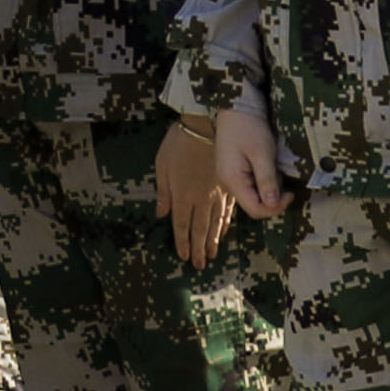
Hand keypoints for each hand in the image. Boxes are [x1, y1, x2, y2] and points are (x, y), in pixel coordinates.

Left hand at [153, 119, 235, 271]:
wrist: (207, 125)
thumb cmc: (179, 143)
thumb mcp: (162, 165)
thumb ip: (163, 192)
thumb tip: (161, 214)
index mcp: (182, 194)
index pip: (182, 225)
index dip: (183, 242)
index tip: (185, 257)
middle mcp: (201, 198)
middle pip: (200, 229)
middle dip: (199, 248)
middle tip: (200, 265)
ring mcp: (217, 193)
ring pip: (216, 222)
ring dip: (214, 240)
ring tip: (213, 255)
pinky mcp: (228, 185)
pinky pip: (228, 209)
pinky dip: (226, 223)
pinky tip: (225, 231)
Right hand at [214, 101, 283, 225]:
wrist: (235, 107)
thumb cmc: (249, 128)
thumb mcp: (262, 154)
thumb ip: (267, 181)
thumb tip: (273, 205)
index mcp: (233, 179)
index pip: (254, 209)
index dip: (275, 208)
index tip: (291, 194)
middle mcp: (228, 182)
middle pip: (252, 204)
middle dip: (273, 199)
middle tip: (287, 184)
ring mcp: (229, 176)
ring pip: (252, 195)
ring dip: (268, 189)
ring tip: (276, 171)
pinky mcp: (232, 170)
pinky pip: (249, 185)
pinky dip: (262, 181)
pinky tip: (268, 168)